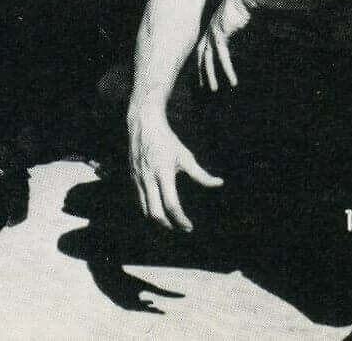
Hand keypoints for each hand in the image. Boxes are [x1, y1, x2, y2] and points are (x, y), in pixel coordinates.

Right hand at [128, 103, 222, 231]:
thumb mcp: (185, 156)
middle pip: (155, 213)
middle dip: (168, 225)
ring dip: (158, 219)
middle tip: (180, 228)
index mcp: (163, 173)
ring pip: (145, 209)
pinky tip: (159, 207)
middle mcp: (148, 178)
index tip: (189, 226)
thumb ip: (201, 174)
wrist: (143, 123)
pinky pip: (140, 199)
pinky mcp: (132, 176)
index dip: (181, 220)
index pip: (171, 205)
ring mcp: (138, 178)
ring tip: (171, 222)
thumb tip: (219, 183)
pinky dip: (150, 208)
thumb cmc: (167, 140)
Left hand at [196, 0, 251, 91]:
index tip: (201, 71)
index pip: (202, 47)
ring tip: (213, 89)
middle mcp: (209, 30)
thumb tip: (243, 44)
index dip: (200, 60)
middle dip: (201, 70)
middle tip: (201, 86)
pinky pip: (224, 57)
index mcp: (212, 27)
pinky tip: (233, 82)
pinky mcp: (222, 35)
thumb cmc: (245, 6)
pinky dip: (228, 70)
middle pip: (201, 54)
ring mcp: (213, 32)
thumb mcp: (238, 23)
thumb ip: (237, 35)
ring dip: (211, 75)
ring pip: (209, 59)